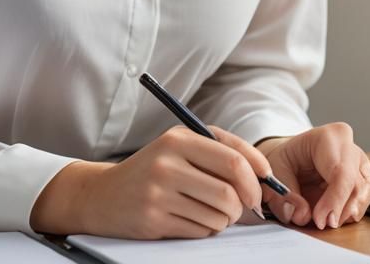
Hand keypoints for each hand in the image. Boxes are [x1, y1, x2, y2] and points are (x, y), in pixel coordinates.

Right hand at [31, 125, 275, 238]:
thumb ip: (218, 151)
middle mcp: (167, 162)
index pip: (233, 157)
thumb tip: (263, 174)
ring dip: (224, 218)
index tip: (265, 186)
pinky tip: (191, 219)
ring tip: (209, 210)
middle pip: (229, 190)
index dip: (257, 175)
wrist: (104, 194)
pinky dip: (206, 229)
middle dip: (244, 203)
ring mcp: (159, 192)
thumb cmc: (154, 169)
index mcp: (178, 138)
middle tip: (242, 206)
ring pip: (218, 215)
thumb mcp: (179, 146)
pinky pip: (201, 230)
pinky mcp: (154, 219)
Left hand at [258, 123, 369, 228]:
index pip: (340, 171)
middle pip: (356, 184)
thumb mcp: (274, 173)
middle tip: (324, 224)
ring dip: (347, 213)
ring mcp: (360, 161)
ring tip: (326, 218)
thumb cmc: (285, 161)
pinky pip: (365, 199)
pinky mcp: (364, 176)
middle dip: (341, 210)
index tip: (321, 220)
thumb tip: (302, 215)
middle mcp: (348, 146)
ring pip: (365, 193)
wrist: (292, 158)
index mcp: (327, 137)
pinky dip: (350, 212)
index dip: (334, 200)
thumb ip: (284, 197)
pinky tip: (334, 212)